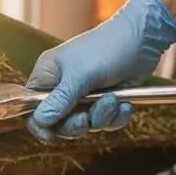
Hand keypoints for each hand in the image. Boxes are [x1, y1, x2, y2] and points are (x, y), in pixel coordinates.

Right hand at [26, 0, 175, 141]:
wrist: (144, 38)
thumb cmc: (108, 48)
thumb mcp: (81, 75)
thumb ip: (60, 100)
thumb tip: (39, 120)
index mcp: (48, 75)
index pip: (32, 107)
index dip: (39, 124)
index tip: (50, 136)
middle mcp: (63, 87)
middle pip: (59, 122)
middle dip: (77, 124)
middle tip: (87, 119)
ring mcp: (85, 95)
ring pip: (85, 123)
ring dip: (101, 117)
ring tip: (113, 100)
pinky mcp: (104, 100)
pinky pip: (104, 121)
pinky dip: (116, 117)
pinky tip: (124, 104)